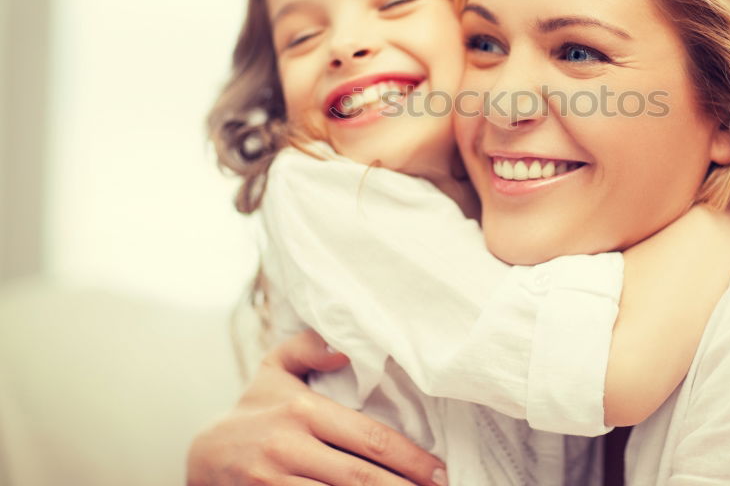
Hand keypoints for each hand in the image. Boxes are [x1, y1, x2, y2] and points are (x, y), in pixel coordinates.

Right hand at [186, 329, 447, 485]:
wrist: (201, 458)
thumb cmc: (252, 411)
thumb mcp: (275, 369)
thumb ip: (308, 348)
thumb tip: (345, 345)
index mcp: (303, 410)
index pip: (369, 438)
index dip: (411, 458)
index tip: (440, 471)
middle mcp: (289, 447)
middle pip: (360, 479)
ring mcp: (274, 482)